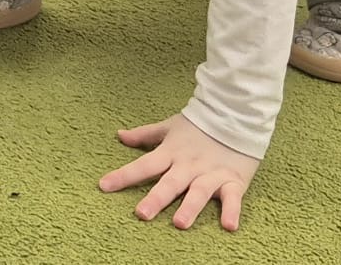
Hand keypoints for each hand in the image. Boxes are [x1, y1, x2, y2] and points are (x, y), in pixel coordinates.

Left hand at [100, 113, 259, 230]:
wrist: (235, 114)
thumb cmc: (199, 125)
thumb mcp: (169, 127)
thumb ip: (145, 135)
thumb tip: (119, 135)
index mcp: (171, 153)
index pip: (144, 165)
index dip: (124, 175)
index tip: (104, 186)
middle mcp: (189, 166)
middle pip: (170, 183)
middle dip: (156, 198)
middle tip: (142, 214)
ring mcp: (211, 174)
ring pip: (199, 192)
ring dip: (189, 207)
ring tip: (179, 223)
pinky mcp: (233, 181)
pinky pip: (232, 198)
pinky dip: (231, 212)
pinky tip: (228, 226)